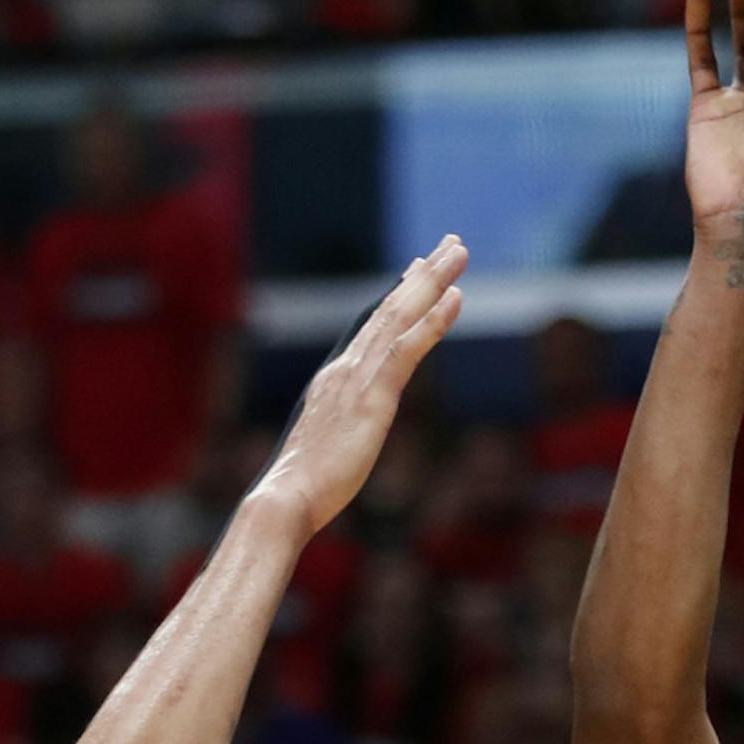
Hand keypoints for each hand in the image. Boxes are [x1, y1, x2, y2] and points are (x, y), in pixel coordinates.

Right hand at [259, 238, 467, 541]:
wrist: (285, 498)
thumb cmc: (301, 488)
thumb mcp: (326, 449)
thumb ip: (340, 432)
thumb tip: (346, 439)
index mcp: (335, 381)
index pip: (371, 328)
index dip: (397, 296)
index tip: (417, 270)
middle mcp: (345, 369)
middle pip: (389, 310)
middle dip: (423, 275)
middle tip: (451, 244)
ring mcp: (357, 379)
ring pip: (399, 317)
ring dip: (432, 281)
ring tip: (459, 251)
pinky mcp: (372, 397)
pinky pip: (407, 349)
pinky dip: (431, 321)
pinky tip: (455, 296)